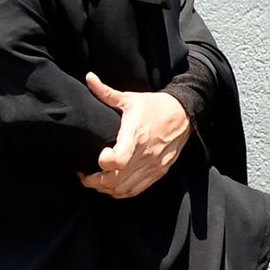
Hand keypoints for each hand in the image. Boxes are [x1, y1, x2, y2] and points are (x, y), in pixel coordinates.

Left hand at [77, 73, 191, 199]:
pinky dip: (121, 192)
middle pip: (115, 180)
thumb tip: (88, 77)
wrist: (185, 114)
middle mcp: (145, 154)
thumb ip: (106, 92)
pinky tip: (112, 186)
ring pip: (124, 189)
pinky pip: (136, 190)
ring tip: (95, 180)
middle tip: (84, 174)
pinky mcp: (159, 171)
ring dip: (106, 189)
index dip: (102, 162)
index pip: (117, 160)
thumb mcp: (130, 98)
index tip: (96, 154)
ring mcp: (153, 165)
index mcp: (136, 135)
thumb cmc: (154, 106)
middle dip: (94, 181)